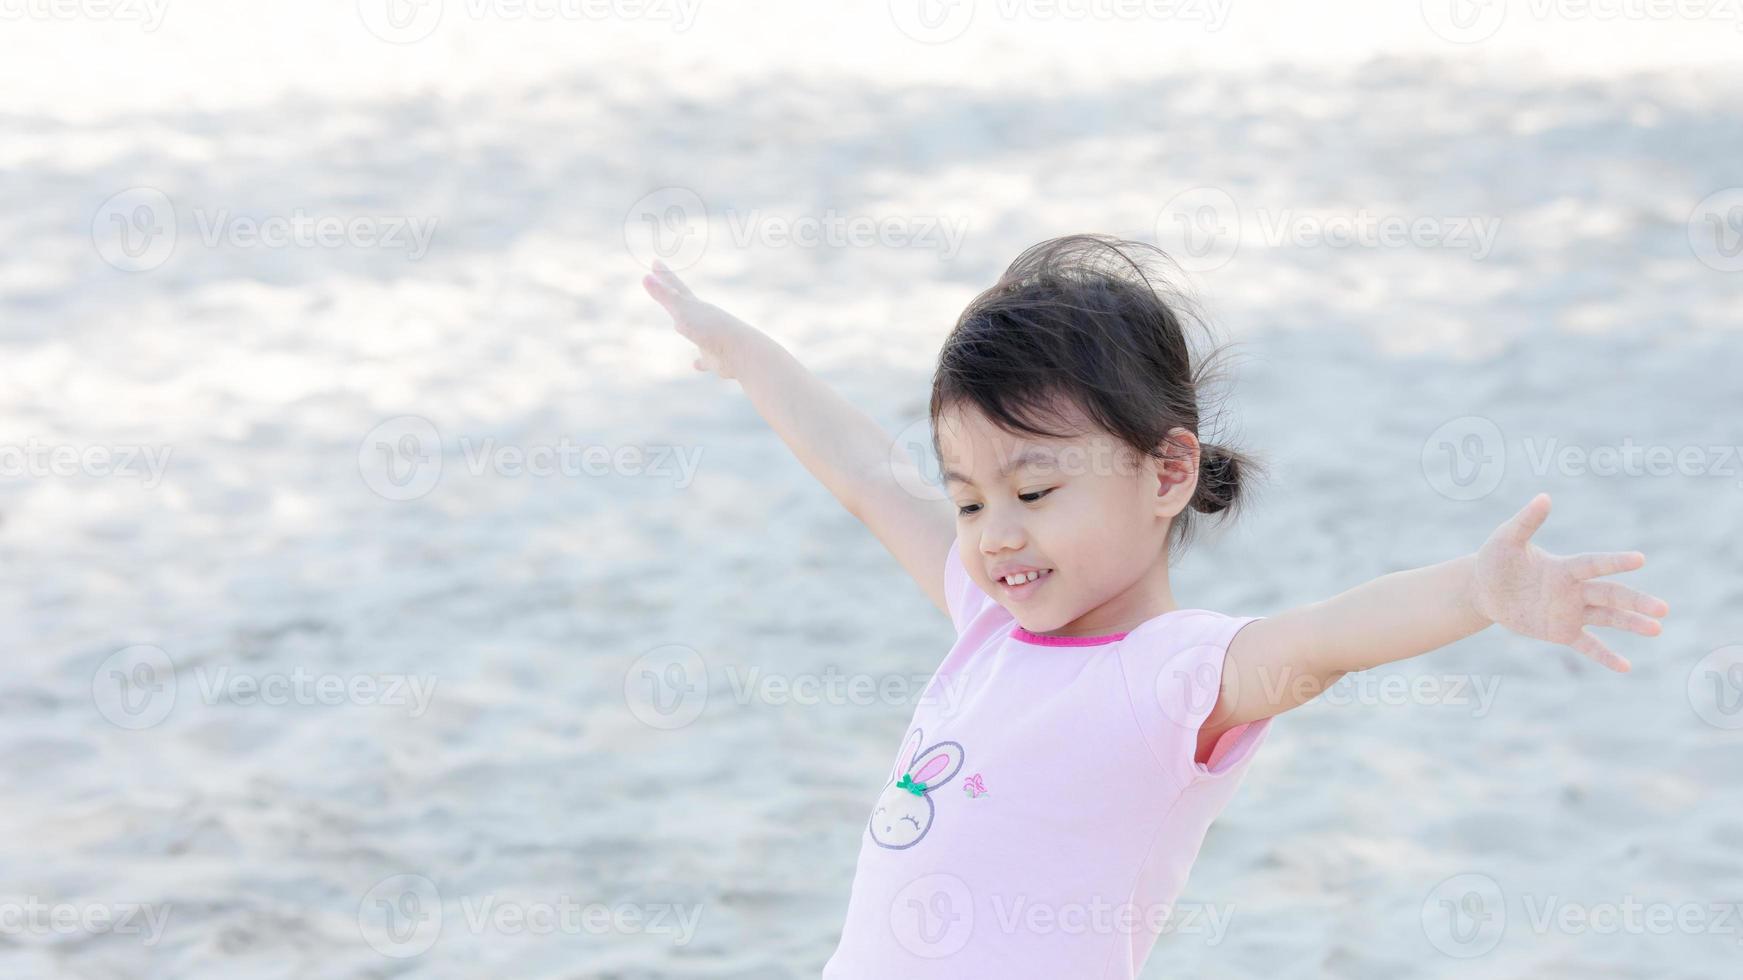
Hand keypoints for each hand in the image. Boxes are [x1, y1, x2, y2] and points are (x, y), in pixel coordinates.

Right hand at [641, 260, 762, 379]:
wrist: (742, 353)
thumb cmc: (711, 329)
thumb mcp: (683, 312)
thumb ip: (664, 296)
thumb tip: (645, 277)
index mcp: (695, 306)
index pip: (674, 287)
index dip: (663, 275)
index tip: (655, 261)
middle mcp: (704, 319)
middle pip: (685, 303)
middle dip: (675, 294)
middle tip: (669, 284)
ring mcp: (710, 338)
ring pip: (696, 330)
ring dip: (688, 327)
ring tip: (679, 326)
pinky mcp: (715, 358)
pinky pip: (705, 359)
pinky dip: (700, 361)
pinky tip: (696, 365)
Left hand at [1472, 492, 1668, 671]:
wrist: (1484, 589)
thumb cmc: (1496, 559)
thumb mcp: (1506, 539)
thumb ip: (1526, 522)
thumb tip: (1544, 497)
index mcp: (1564, 567)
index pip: (1594, 564)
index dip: (1614, 562)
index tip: (1639, 559)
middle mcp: (1574, 590)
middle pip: (1610, 595)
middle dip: (1636, 601)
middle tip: (1663, 608)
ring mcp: (1570, 612)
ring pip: (1607, 617)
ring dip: (1631, 624)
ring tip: (1657, 629)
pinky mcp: (1561, 631)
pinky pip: (1587, 645)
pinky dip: (1604, 655)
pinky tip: (1625, 667)